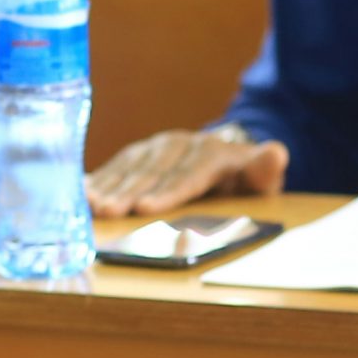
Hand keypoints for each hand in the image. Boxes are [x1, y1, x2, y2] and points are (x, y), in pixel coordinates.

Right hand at [86, 127, 289, 218]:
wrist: (224, 158)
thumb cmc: (243, 179)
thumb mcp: (261, 178)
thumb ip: (265, 170)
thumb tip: (276, 152)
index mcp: (210, 152)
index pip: (188, 174)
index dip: (166, 191)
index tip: (147, 208)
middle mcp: (178, 145)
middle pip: (153, 172)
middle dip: (129, 192)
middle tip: (109, 212)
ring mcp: (154, 148)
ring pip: (130, 168)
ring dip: (109, 187)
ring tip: (90, 205)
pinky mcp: (137, 155)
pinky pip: (116, 167)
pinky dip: (98, 180)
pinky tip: (80, 192)